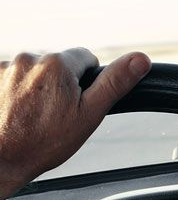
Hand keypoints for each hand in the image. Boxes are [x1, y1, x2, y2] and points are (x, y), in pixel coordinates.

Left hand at [0, 48, 150, 198]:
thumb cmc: (41, 143)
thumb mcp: (89, 115)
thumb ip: (115, 83)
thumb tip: (141, 59)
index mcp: (57, 64)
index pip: (85, 57)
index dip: (86, 81)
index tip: (76, 102)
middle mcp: (28, 58)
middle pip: (57, 64)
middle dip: (59, 83)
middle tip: (54, 113)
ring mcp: (5, 66)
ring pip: (34, 71)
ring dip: (36, 87)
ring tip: (32, 115)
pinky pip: (11, 76)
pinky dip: (15, 91)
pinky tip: (14, 111)